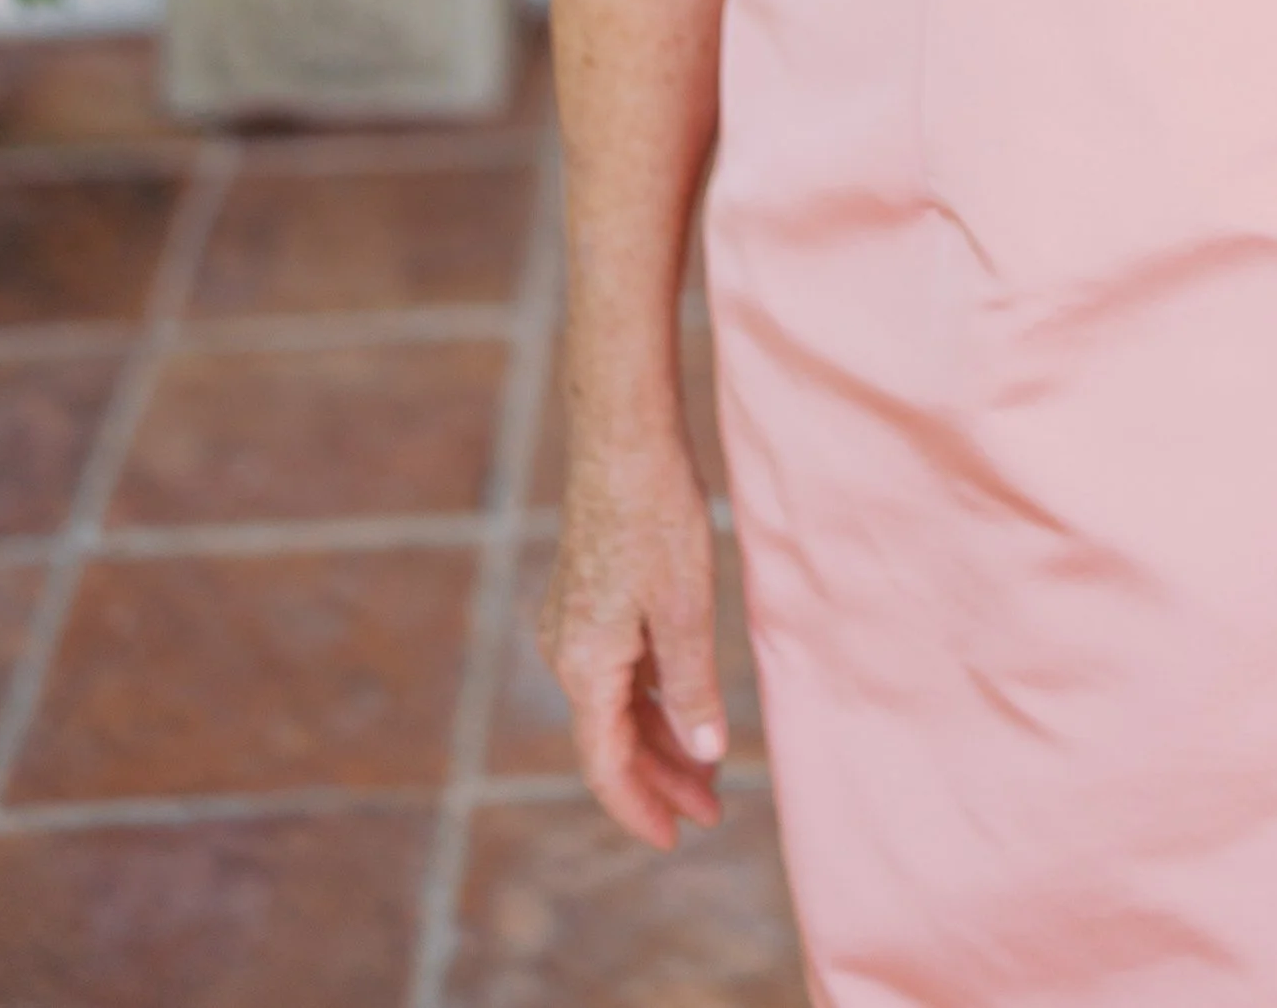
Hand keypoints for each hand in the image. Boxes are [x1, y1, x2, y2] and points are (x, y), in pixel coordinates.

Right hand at [540, 430, 727, 847]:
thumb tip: (705, 751)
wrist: (621, 438)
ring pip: (614, 705)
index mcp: (585, 665)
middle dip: (659, 780)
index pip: (605, 764)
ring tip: (706, 770)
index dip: (639, 808)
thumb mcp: (685, 606)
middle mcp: (567, 652)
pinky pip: (616, 670)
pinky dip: (649, 698)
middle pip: (609, 741)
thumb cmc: (654, 515)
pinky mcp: (588, 599)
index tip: (674, 839)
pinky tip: (683, 706)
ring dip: (658, 739)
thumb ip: (692, 684)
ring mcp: (574, 625)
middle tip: (709, 812)